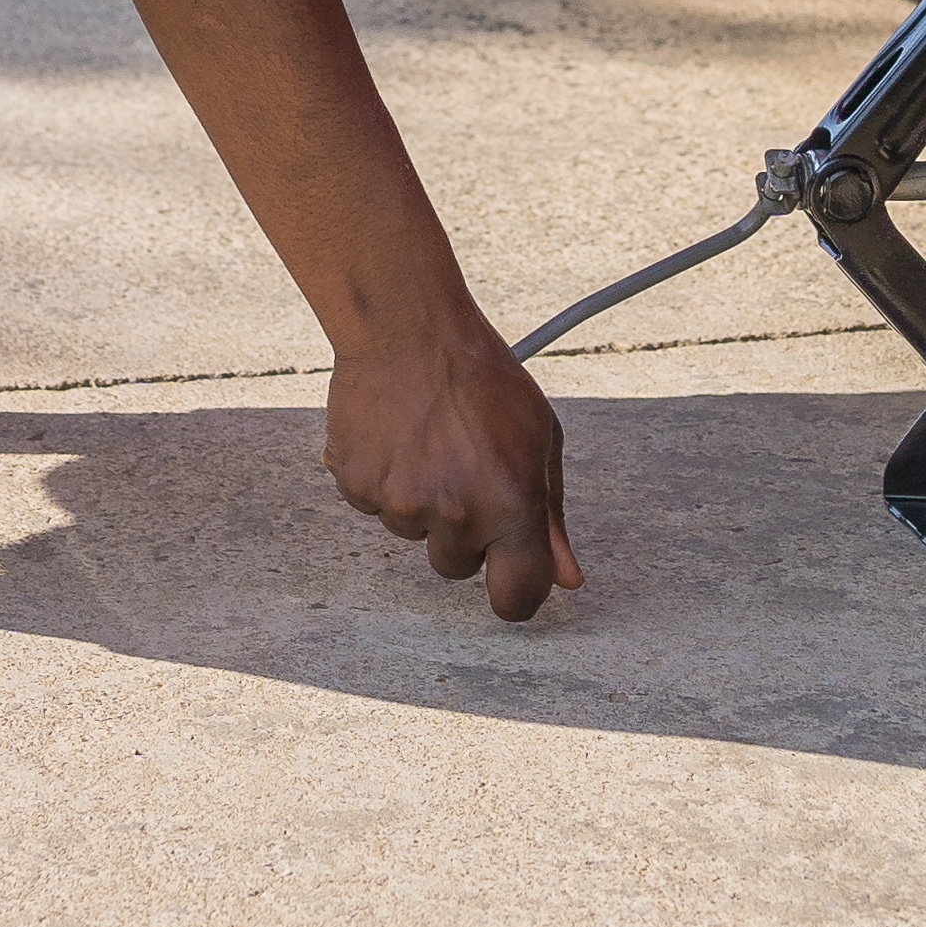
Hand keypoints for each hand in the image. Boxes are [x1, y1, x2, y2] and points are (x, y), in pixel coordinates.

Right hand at [326, 327, 580, 620]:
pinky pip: (373, 506)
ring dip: (421, 502)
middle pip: (456, 567)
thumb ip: (551, 517)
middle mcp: (456, 514)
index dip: (515, 593)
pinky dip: (382, 479)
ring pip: (412, 533)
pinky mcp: (358, 486)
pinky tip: (395, 436)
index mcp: (512, 506)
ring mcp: (401, 504)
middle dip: (462, 533)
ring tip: (428, 441)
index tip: (511, 579)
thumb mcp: (539, 440)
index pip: (515, 597)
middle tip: (463, 470)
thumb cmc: (484, 378)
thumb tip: (567, 578)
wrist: (409, 329)